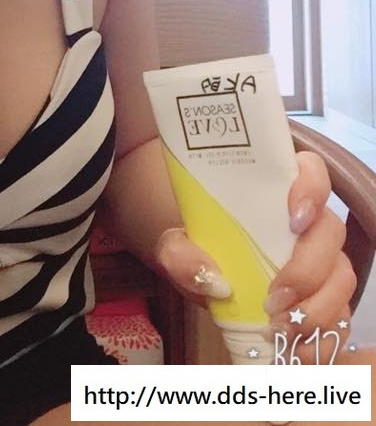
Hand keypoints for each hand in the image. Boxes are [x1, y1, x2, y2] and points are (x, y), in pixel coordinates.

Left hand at [154, 151, 356, 361]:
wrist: (203, 275)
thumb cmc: (197, 245)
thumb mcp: (174, 244)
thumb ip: (179, 254)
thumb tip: (214, 278)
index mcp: (274, 190)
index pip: (310, 170)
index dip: (311, 189)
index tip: (293, 218)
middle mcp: (306, 221)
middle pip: (330, 232)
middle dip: (309, 270)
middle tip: (273, 298)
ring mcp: (321, 259)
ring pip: (342, 276)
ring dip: (317, 308)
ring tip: (280, 327)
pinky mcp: (326, 296)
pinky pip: (341, 315)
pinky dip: (322, 336)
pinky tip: (294, 347)